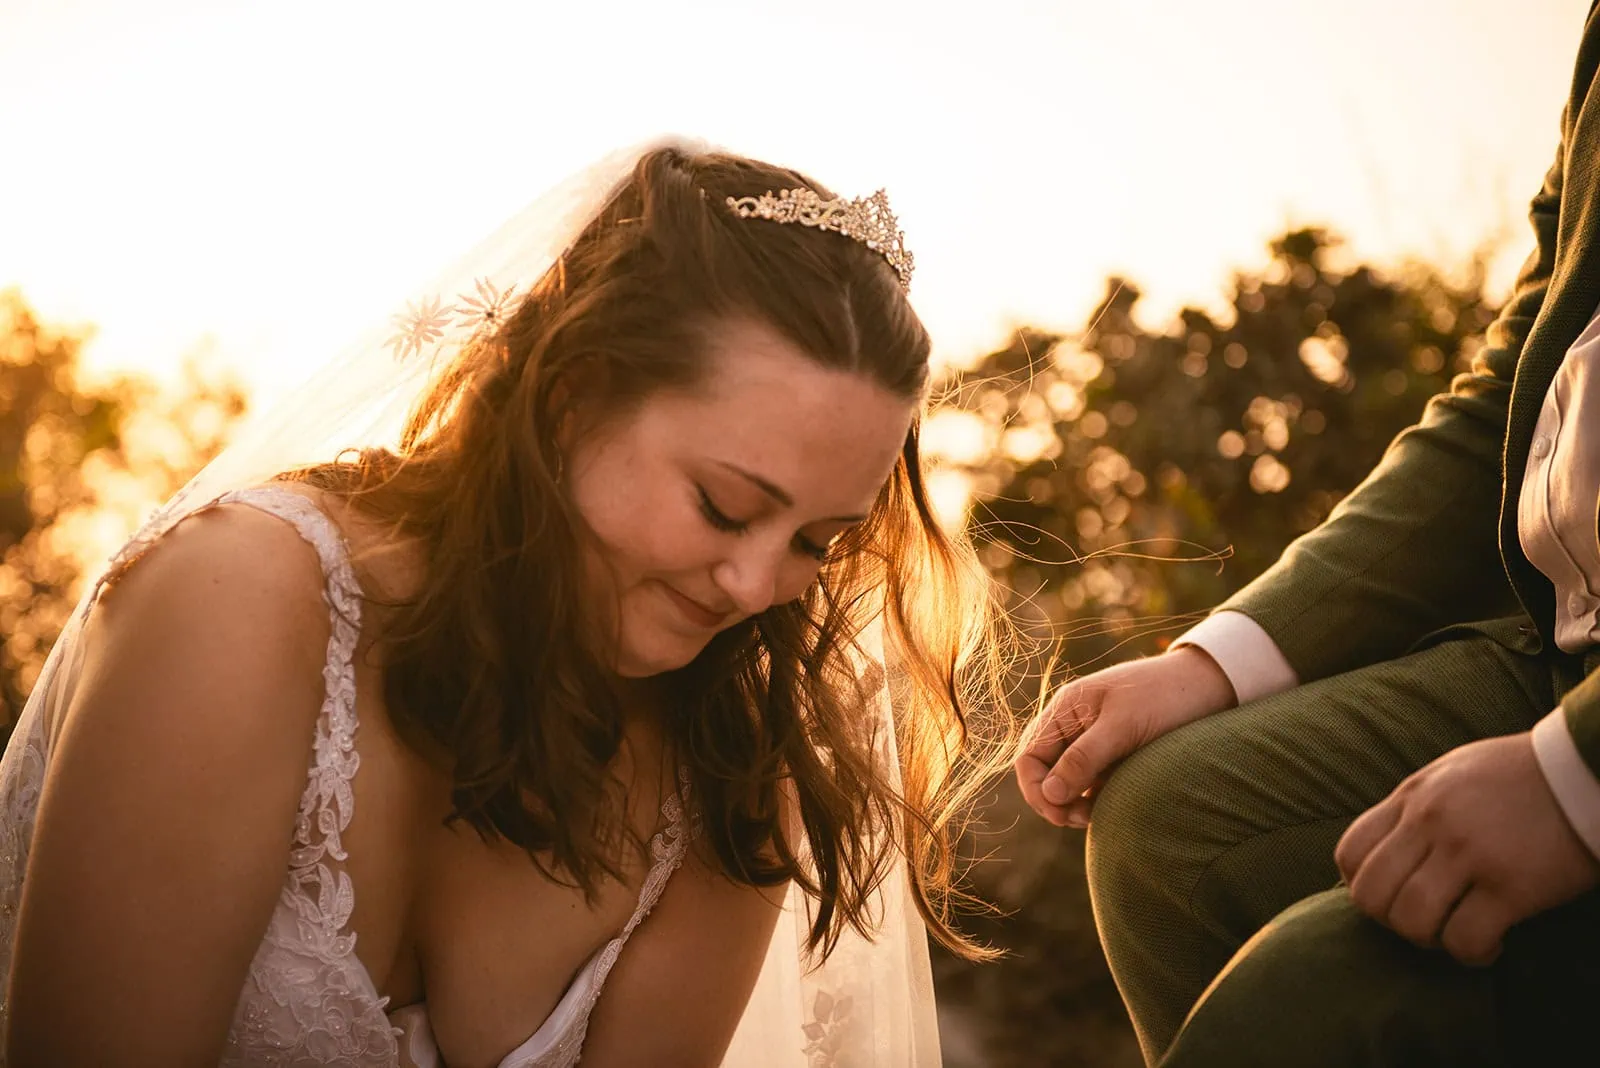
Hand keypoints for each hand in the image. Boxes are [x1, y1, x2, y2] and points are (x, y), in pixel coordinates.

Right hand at [1013, 646, 1235, 827]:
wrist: (1208, 685)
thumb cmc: (1165, 697)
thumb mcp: (1122, 727)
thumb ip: (1083, 758)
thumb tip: (1049, 794)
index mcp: (1064, 710)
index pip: (1028, 757)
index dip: (1037, 790)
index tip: (1062, 814)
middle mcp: (1072, 726)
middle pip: (1042, 772)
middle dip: (1054, 801)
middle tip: (1082, 819)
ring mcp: (1091, 742)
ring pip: (1066, 782)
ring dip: (1074, 803)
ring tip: (1098, 814)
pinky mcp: (1113, 755)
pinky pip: (1090, 783)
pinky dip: (1093, 799)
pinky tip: (1111, 805)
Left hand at [1336, 731, 1599, 966]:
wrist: (1585, 772)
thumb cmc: (1520, 777)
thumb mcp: (1451, 774)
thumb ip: (1415, 807)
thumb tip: (1385, 849)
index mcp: (1412, 796)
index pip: (1349, 853)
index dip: (1361, 886)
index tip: (1391, 896)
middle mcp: (1431, 822)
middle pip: (1371, 895)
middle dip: (1391, 921)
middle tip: (1425, 921)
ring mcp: (1469, 853)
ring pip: (1411, 921)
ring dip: (1430, 940)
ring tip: (1457, 932)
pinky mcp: (1512, 885)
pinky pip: (1465, 939)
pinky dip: (1473, 954)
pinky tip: (1493, 945)